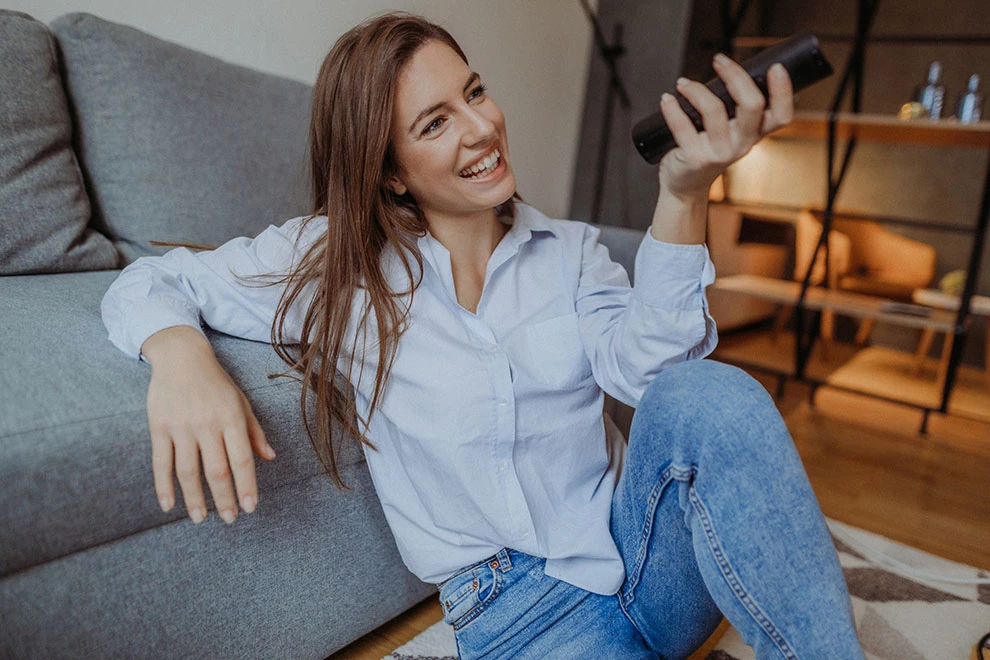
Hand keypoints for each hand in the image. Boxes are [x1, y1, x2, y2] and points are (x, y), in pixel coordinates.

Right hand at [143, 326, 275, 524]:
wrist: (181, 356)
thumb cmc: (216, 382)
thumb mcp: (241, 401)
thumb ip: (254, 431)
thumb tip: (269, 458)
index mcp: (231, 418)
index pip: (242, 460)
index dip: (246, 486)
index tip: (250, 507)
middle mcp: (207, 424)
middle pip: (217, 471)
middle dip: (224, 499)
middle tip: (229, 519)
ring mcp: (181, 426)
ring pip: (188, 472)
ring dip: (195, 499)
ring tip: (201, 517)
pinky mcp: (158, 427)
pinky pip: (161, 462)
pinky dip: (163, 487)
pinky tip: (169, 505)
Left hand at [657, 53, 793, 201]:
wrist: (685, 185)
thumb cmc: (707, 149)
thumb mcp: (730, 132)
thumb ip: (735, 108)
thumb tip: (728, 69)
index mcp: (756, 134)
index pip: (781, 115)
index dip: (783, 91)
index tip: (775, 67)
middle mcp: (742, 144)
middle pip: (752, 104)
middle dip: (735, 75)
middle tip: (719, 60)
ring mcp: (719, 152)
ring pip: (714, 110)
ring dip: (696, 90)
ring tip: (682, 83)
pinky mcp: (695, 158)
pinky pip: (682, 126)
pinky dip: (672, 108)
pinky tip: (667, 99)